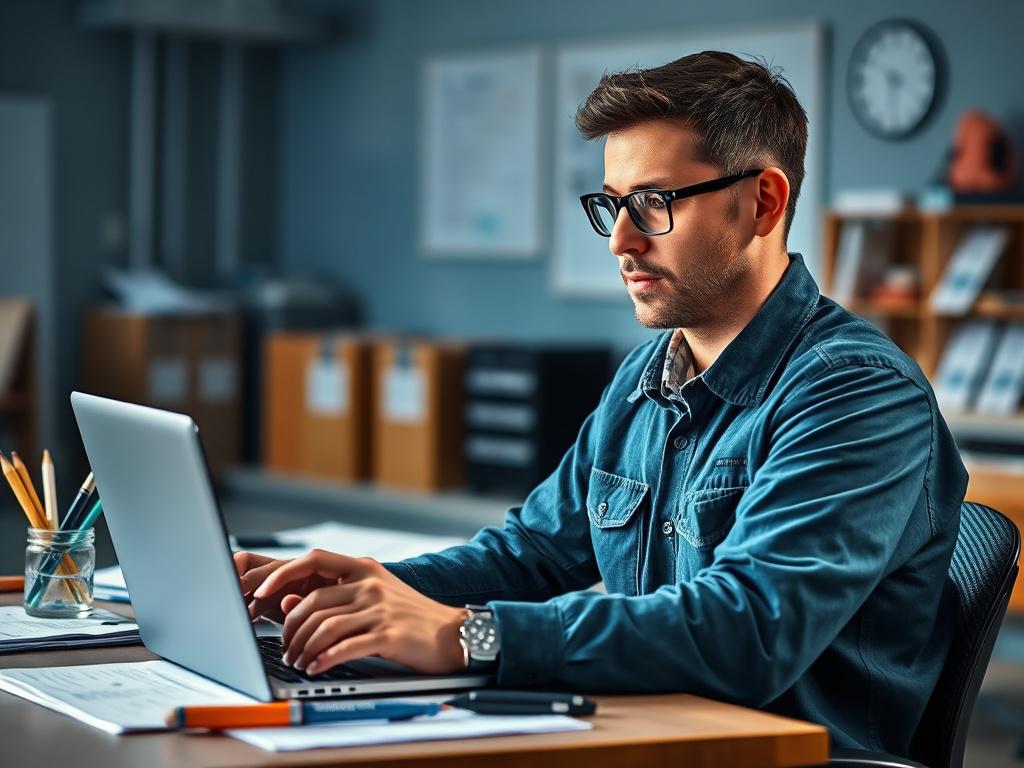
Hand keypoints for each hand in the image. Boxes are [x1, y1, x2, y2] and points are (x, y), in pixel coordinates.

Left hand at [253, 549, 467, 675]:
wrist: (453, 632)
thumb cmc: (411, 616)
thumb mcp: (373, 597)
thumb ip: (334, 597)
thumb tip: (287, 602)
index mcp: (364, 568)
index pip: (313, 560)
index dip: (281, 575)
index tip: (260, 594)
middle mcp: (369, 584)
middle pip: (312, 602)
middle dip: (290, 629)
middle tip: (285, 649)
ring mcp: (380, 608)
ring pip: (324, 627)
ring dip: (303, 649)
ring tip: (298, 662)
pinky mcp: (388, 634)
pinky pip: (345, 647)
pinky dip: (324, 660)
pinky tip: (316, 668)